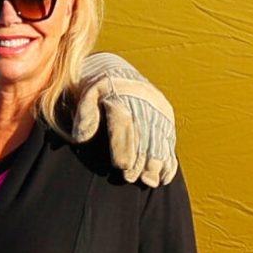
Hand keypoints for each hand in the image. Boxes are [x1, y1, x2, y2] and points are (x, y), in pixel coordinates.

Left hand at [70, 53, 177, 186]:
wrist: (116, 71)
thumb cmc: (96, 89)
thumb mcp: (85, 94)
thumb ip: (84, 115)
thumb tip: (82, 138)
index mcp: (121, 94)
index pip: (125, 123)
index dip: (125, 147)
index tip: (122, 166)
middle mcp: (143, 101)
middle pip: (145, 134)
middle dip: (140, 159)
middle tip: (132, 178)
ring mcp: (158, 109)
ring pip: (160, 139)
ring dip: (156, 162)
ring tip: (149, 181)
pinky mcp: (166, 117)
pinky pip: (170, 139)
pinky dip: (169, 159)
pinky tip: (165, 176)